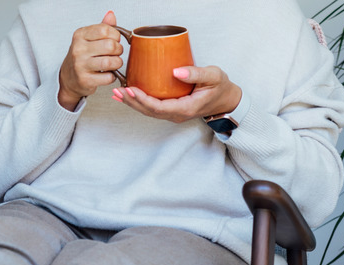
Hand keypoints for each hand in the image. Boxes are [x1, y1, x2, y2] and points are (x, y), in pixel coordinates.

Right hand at [58, 11, 123, 110]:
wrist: (69, 77)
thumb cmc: (82, 56)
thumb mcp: (89, 38)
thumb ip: (102, 27)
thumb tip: (111, 15)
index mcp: (80, 35)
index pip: (105, 30)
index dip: (116, 35)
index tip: (115, 40)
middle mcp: (78, 49)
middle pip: (110, 45)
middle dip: (118, 49)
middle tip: (116, 53)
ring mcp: (80, 65)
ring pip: (110, 62)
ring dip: (117, 63)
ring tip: (114, 63)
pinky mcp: (85, 80)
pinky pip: (108, 77)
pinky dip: (112, 76)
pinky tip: (108, 74)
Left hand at [112, 66, 241, 123]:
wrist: (226, 100)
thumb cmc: (221, 87)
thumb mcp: (213, 76)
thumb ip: (196, 74)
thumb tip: (176, 71)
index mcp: (185, 108)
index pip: (158, 107)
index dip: (142, 100)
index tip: (130, 90)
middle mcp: (176, 114)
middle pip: (148, 111)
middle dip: (131, 102)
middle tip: (117, 91)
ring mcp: (173, 114)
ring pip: (148, 111)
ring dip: (132, 103)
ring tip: (116, 93)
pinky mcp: (170, 110)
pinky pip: (151, 108)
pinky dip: (138, 102)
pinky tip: (128, 95)